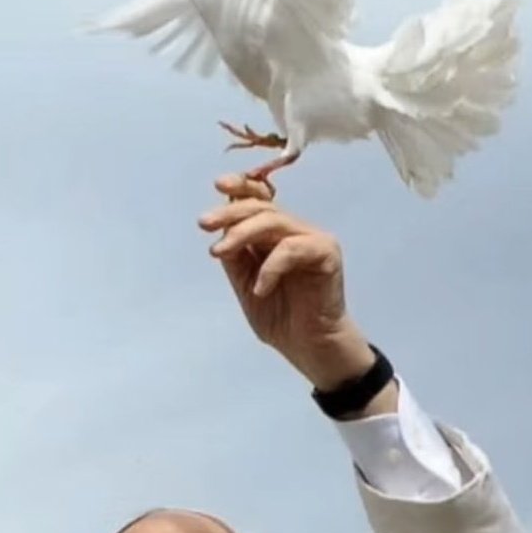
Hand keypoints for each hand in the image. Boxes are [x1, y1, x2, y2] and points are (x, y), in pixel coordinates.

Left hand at [198, 174, 375, 390]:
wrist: (308, 347)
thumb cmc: (280, 316)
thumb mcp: (246, 284)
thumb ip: (236, 257)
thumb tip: (220, 231)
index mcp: (274, 234)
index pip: (259, 199)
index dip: (241, 187)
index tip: (218, 185)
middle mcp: (294, 231)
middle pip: (261, 207)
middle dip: (229, 212)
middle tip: (204, 224)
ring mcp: (312, 240)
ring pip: (275, 221)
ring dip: (242, 234)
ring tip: (220, 253)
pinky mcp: (326, 254)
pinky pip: (293, 248)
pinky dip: (271, 266)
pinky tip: (261, 288)